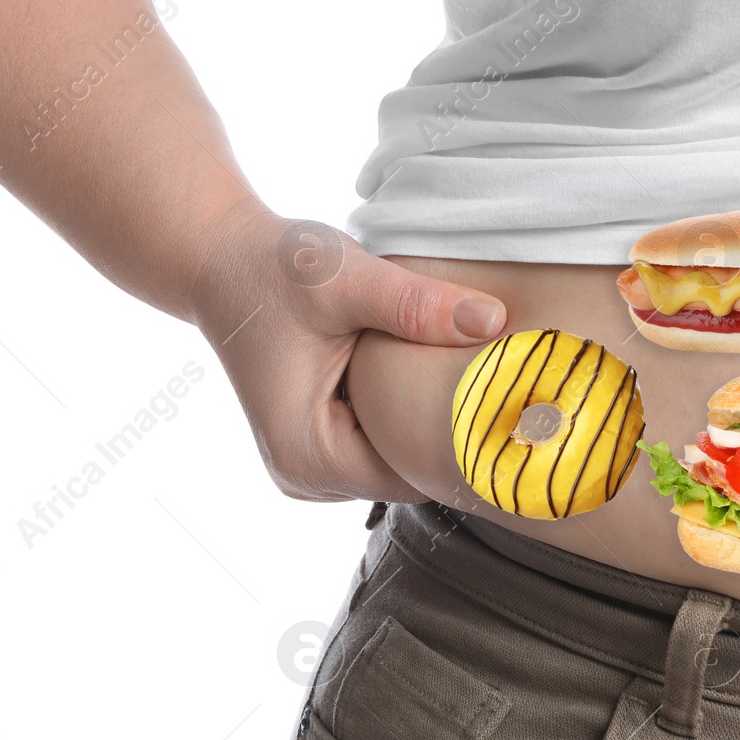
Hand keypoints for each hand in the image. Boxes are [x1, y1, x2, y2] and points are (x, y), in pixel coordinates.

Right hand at [189, 207, 505, 502]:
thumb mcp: (347, 280)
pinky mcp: (318, 449)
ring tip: (477, 382)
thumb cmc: (276, 269)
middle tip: (511, 390)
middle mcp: (303, 477)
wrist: (224, 262)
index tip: (515, 407)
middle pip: (409, 478)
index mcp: (307, 454)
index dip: (464, 443)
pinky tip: (434, 381)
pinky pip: (381, 448)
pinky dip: (406, 420)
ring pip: (398, 465)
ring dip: (430, 429)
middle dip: (451, 436)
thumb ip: (417, 305)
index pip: (414, 477)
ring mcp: (308, 469)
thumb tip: (493, 321)